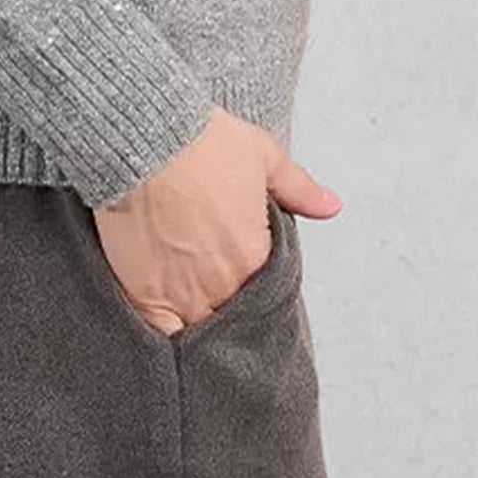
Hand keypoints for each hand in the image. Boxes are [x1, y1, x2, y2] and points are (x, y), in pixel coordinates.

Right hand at [90, 105, 342, 335]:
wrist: (146, 142)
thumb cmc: (201, 143)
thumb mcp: (262, 155)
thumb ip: (298, 189)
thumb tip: (331, 205)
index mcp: (255, 258)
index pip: (264, 292)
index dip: (252, 285)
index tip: (240, 274)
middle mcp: (224, 286)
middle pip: (229, 316)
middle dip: (224, 306)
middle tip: (212, 290)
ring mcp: (183, 296)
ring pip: (197, 331)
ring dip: (196, 322)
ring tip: (187, 308)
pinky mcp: (146, 297)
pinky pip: (160, 335)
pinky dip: (164, 335)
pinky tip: (163, 329)